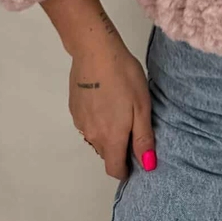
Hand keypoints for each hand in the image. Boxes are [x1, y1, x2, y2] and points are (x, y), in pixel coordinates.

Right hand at [69, 37, 156, 179]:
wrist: (95, 51)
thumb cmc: (124, 77)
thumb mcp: (142, 106)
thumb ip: (143, 137)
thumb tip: (147, 165)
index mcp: (111, 137)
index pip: (114, 169)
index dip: (126, 169)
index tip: (136, 157)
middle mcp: (92, 135)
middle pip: (106, 154)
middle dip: (119, 148)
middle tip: (133, 124)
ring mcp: (80, 122)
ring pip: (96, 138)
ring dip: (108, 133)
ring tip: (120, 108)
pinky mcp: (74, 108)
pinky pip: (88, 124)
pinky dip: (98, 119)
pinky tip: (106, 99)